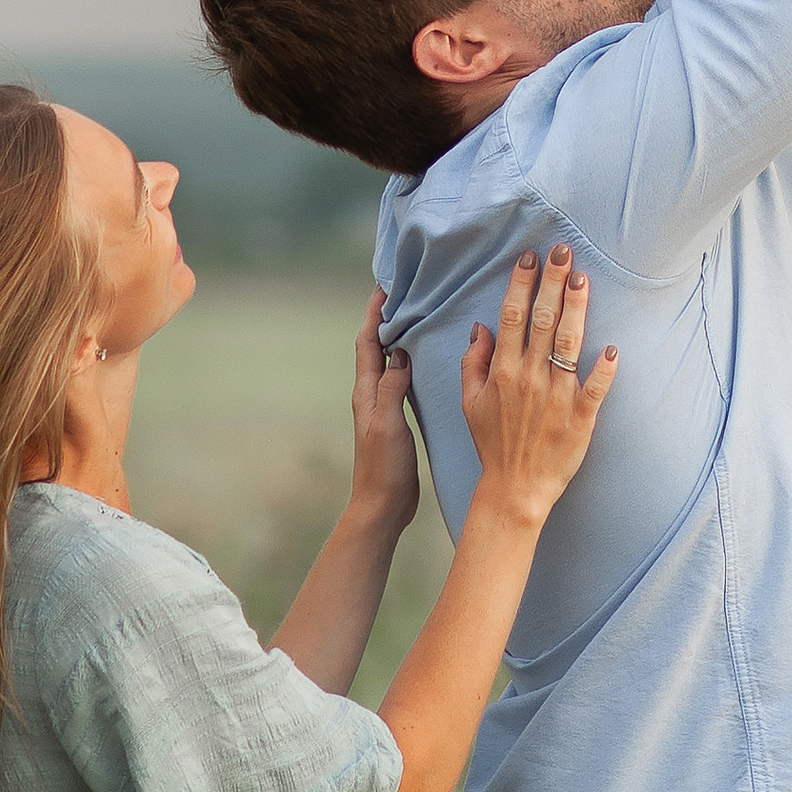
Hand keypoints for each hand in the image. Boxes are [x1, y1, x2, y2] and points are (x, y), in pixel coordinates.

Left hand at [349, 287, 422, 537]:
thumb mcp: (388, 423)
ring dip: (397, 337)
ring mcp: (383, 407)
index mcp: (367, 392)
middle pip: (375, 346)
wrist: (382, 506)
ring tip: (417, 316)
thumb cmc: (383, 468)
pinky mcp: (396, 419)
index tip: (384, 286)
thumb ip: (392, 387)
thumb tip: (398, 350)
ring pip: (388, 361)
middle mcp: (372, 395)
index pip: (367, 342)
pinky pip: (401, 380)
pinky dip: (410, 362)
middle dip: (385, 318)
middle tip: (403, 292)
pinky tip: (425, 361)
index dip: (373, 313)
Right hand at [460, 245, 617, 532]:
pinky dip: (604, 370)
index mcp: (504, 372)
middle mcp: (530, 379)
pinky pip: (595, 389)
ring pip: (570, 345)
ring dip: (578, 310)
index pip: (513, 317)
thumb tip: (480, 326)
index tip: (530, 258)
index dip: (521, 285)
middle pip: (543, 321)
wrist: (514, 488)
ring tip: (584, 279)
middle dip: (554, 283)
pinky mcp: (580, 419)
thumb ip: (473, 362)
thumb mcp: (470, 402)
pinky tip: (613, 348)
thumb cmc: (493, 442)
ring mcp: (557, 398)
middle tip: (564, 251)